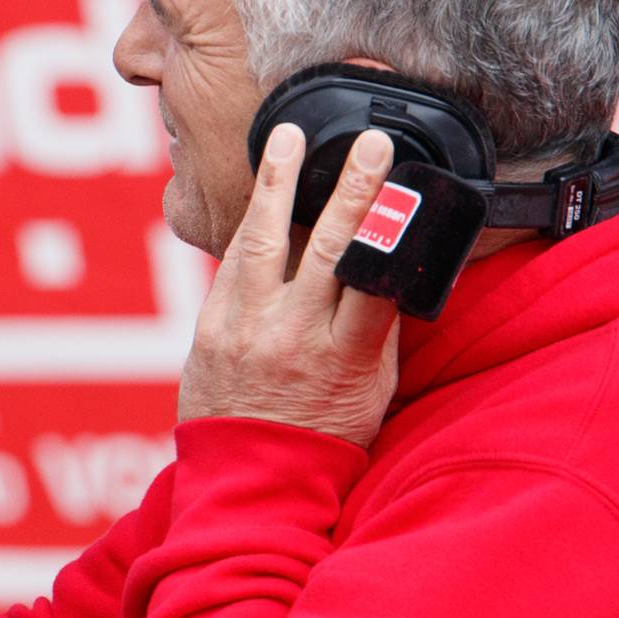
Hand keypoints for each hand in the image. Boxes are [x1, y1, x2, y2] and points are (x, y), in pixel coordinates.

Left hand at [176, 125, 403, 445]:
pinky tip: (262, 188)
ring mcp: (246, 329)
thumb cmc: (326, 432)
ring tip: (286, 136)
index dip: (393, 227)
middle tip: (371, 143)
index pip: (375, 278)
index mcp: (346, 356)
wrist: (252, 480)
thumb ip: (377, 325)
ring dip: (277, 182)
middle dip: (353, 190)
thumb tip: (392, 264)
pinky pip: (232, 262)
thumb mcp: (373, 386)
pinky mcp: (209, 326)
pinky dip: (250, 223)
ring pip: (263, 241)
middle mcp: (293, 337)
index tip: (408, 184)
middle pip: (328, 249)